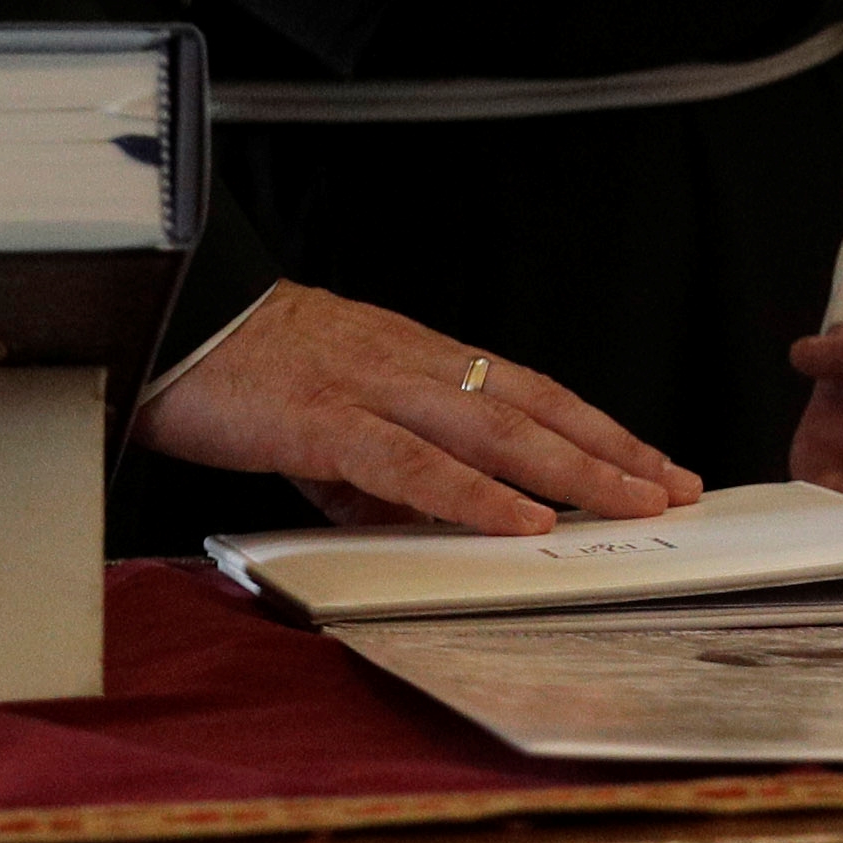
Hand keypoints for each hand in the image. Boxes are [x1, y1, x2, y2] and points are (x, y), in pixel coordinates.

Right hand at [138, 282, 701, 530]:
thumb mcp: (327, 428)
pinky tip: (521, 518)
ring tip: (633, 502)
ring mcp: (373, 388)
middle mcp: (413, 364)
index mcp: (419, 360)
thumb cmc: (243, 372)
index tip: (652, 461)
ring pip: (496, 429)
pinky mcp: (324, 421)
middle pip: (536, 406)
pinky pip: (412, 463)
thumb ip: (378, 474)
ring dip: (573, 469)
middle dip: (613, 450)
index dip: (596, 427)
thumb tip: (426, 520)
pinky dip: (474, 492)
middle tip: (677, 488)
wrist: (166, 323)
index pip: (530, 392)